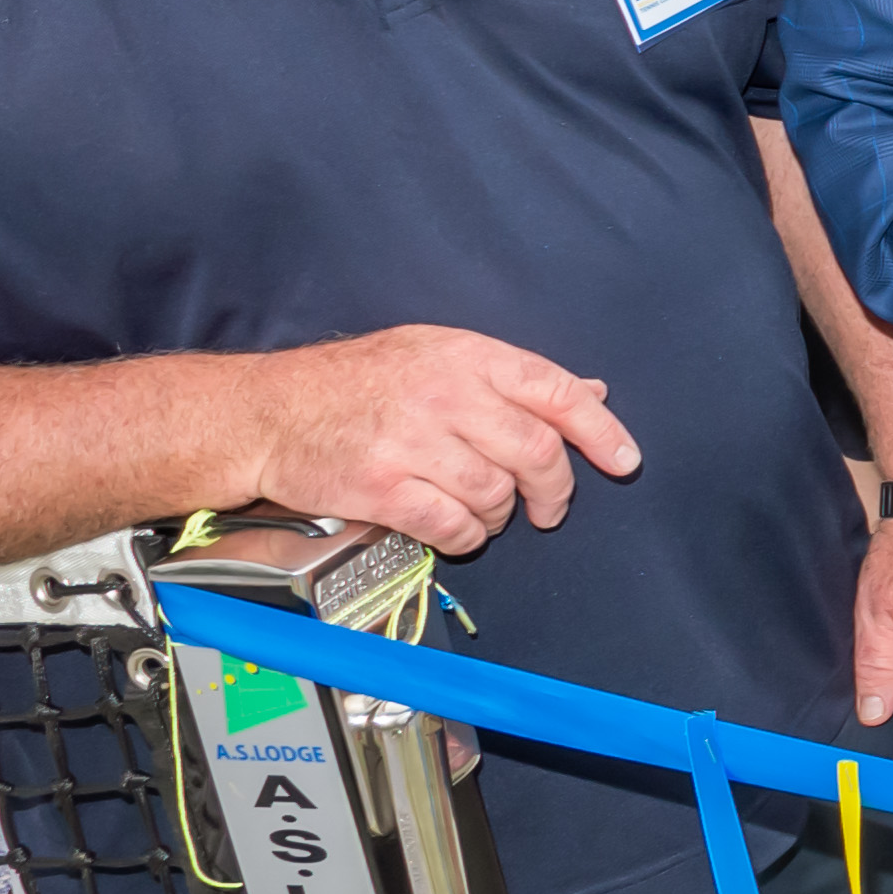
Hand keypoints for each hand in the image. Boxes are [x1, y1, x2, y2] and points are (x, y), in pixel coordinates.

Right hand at [231, 327, 644, 547]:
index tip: (623, 462)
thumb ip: (512, 379)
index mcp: (466, 356)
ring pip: (496, 494)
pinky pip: (453, 525)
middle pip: (536, 452)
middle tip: (549, 508)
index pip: (555, 392)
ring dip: (501, 515)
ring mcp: (411, 441)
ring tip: (485, 512)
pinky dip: (466, 537)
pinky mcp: (380, 486)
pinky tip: (457, 530)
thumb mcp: (437, 356)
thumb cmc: (355, 383)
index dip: (600, 432)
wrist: (268, 412)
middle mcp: (444, 394)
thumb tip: (590, 393)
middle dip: (554, 490)